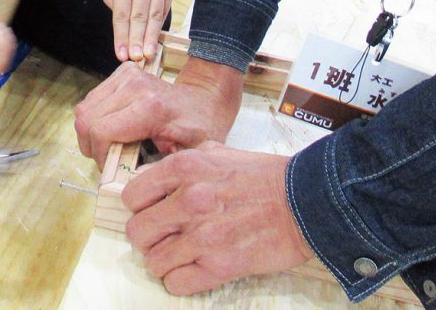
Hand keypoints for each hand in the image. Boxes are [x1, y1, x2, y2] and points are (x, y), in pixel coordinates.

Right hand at [75, 57, 243, 168]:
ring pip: (84, 108)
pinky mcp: (123, 71)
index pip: (101, 131)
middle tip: (106, 161)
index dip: (99, 156)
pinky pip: (93, 99)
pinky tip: (111, 129)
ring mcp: (127, 74)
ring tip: (108, 147)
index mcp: (150, 107)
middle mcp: (134, 85)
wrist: (205, 96)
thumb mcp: (184, 156)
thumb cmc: (199, 128)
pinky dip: (95, 118)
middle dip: (91, 146)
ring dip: (90, 132)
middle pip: (86, 119)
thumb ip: (157, 170)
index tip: (111, 169)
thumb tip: (129, 187)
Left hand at [102, 0, 174, 61]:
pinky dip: (159, 26)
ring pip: (155, 15)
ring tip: (147, 54)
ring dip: (151, 37)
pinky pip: (165, 9)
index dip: (121, 36)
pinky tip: (155, 39)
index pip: (122, 13)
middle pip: (140, 16)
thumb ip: (115, 5)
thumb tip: (125, 32)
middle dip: (137, 40)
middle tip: (135, 59)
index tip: (121, 55)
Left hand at [123, 142, 312, 295]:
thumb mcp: (215, 152)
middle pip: (137, 232)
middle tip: (162, 236)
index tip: (150, 211)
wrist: (303, 201)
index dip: (139, 207)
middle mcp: (187, 201)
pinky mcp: (220, 266)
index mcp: (183, 168)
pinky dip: (179, 280)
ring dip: (163, 260)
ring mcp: (202, 236)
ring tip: (179, 254)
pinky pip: (176, 284)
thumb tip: (157, 179)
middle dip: (147, 237)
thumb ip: (182, 163)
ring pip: (153, 261)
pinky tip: (192, 269)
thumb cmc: (261, 176)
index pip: (132, 196)